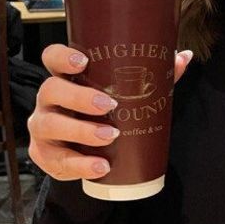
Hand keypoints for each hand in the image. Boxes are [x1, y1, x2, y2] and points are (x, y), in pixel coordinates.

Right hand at [27, 44, 192, 181]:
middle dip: (78, 97)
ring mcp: (41, 128)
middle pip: (50, 89)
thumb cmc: (99, 115)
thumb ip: (149, 76)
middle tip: (109, 105)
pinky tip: (101, 166)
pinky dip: (80, 165)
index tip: (84, 61)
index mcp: (63, 78)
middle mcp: (47, 100)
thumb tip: (183, 58)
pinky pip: (58, 160)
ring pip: (50, 125)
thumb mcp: (120, 95)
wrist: (78, 153)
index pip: (51, 58)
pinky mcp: (44, 155)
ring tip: (110, 136)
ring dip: (81, 131)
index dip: (62, 57)